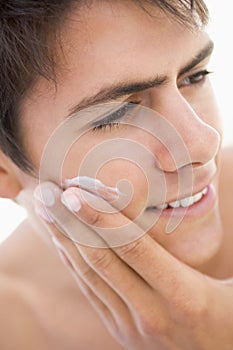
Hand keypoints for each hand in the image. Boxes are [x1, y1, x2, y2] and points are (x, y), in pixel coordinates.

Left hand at [34, 180, 232, 349]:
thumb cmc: (231, 313)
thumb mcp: (231, 283)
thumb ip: (203, 250)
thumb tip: (197, 205)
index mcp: (184, 296)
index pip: (133, 247)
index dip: (101, 217)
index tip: (75, 191)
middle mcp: (151, 314)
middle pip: (101, 258)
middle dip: (69, 221)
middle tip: (46, 191)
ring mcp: (131, 326)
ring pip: (89, 274)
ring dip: (63, 239)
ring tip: (44, 209)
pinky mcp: (121, 329)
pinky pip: (90, 291)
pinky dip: (72, 262)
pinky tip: (61, 239)